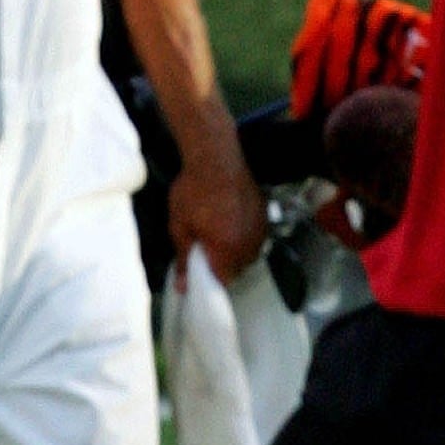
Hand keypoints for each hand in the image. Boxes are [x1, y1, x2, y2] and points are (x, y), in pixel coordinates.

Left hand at [167, 141, 267, 291]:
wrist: (215, 157)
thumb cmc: (193, 190)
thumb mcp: (180, 226)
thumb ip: (184, 260)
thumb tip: (183, 287)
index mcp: (227, 250)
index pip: (223, 282)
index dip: (210, 281)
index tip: (200, 273)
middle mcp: (248, 243)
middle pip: (238, 269)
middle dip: (222, 266)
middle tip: (205, 250)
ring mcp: (259, 228)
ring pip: (249, 253)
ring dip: (235, 250)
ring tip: (218, 233)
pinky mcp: (264, 214)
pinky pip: (256, 236)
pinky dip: (244, 235)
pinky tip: (231, 221)